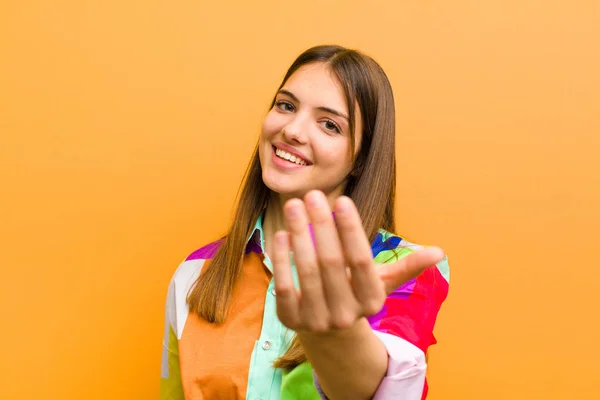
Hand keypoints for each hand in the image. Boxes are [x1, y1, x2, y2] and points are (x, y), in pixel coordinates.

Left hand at [272, 190, 445, 334]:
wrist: (330, 333)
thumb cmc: (356, 293)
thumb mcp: (382, 282)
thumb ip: (407, 266)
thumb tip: (440, 252)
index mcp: (371, 301)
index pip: (361, 261)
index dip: (351, 230)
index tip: (342, 200)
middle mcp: (345, 314)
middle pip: (331, 262)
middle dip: (321, 225)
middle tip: (312, 195)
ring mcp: (316, 320)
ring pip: (306, 271)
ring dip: (299, 234)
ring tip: (293, 205)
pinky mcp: (290, 321)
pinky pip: (283, 287)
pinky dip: (280, 260)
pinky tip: (281, 234)